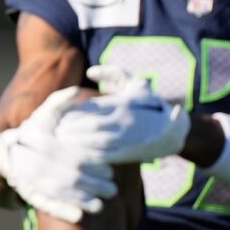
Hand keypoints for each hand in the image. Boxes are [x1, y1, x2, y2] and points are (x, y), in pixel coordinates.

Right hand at [0, 87, 116, 223]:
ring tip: (101, 204)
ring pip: (62, 193)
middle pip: (72, 176)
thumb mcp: (44, 115)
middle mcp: (39, 163)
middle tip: (112, 189)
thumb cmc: (32, 132)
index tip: (109, 170)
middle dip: (94, 185)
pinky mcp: (30, 195)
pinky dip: (63, 212)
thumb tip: (75, 90)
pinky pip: (47, 205)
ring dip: (83, 200)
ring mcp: (33, 180)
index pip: (75, 156)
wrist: (5, 152)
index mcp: (46, 144)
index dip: (94, 165)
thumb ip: (59, 103)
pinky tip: (80, 216)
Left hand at [55, 65, 189, 163]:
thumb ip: (112, 74)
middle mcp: (124, 119)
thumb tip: (90, 72)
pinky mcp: (131, 151)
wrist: (175, 129)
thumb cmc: (151, 104)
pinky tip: (80, 158)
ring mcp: (128, 136)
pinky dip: (93, 157)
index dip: (74, 113)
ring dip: (79, 144)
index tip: (60, 115)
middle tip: (55, 132)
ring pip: (98, 141)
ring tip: (62, 144)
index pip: (92, 107)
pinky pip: (108, 156)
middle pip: (91, 125)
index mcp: (122, 102)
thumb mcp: (136, 83)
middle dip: (72, 129)